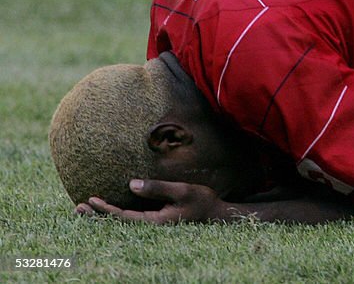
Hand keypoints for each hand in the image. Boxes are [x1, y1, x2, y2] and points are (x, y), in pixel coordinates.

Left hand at [76, 179, 225, 224]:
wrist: (218, 215)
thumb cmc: (202, 201)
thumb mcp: (182, 191)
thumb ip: (157, 188)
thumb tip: (131, 185)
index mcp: (155, 221)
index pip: (123, 216)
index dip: (105, 209)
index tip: (90, 200)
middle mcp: (151, 225)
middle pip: (118, 222)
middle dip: (98, 215)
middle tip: (78, 208)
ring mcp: (154, 223)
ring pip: (122, 221)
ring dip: (104, 215)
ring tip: (85, 209)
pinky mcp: (158, 219)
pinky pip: (131, 217)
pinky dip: (117, 213)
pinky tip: (110, 208)